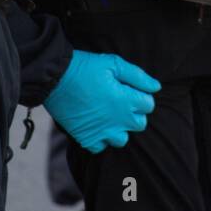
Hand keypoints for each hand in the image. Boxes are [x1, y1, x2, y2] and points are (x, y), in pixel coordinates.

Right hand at [44, 50, 160, 152]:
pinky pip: (100, 147)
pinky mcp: (86, 137)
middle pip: (139, 124)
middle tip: (120, 102)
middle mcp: (118, 120)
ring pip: (122, 139)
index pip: (148, 105)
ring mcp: (102, 131)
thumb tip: (156, 87)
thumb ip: (138, 76)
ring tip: (109, 116)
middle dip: (134, 113)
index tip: (129, 90)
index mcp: (126, 101)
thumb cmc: (85, 68)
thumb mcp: (113, 63)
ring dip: (119, 129)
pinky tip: (96, 126)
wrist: (54, 78)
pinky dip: (100, 139)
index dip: (141, 96)